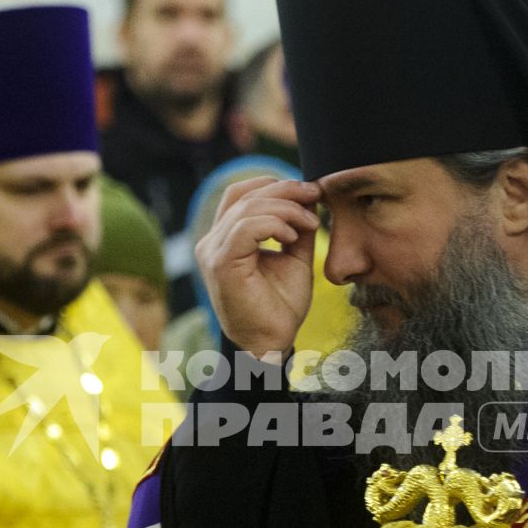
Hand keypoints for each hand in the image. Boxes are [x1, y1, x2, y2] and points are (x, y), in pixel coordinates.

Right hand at [195, 176, 320, 361]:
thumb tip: (309, 197)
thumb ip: (296, 229)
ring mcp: (212, 252)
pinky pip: (245, 228)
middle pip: (244, 195)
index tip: (309, 190)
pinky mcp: (221, 264)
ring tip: (310, 224)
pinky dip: (273, 225)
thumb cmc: (280, 307)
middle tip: (315, 194)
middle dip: (284, 190)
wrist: (272, 343)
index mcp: (225, 238)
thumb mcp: (294, 258)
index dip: (273, 184)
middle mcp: (212, 242)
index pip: (241, 194)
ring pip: (246, 209)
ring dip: (285, 209)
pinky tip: (292, 236)